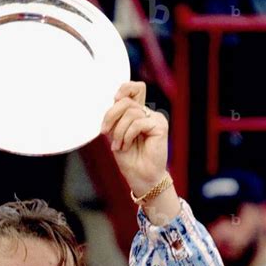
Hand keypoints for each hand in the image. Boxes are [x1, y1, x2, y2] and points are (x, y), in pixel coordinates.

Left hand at [101, 82, 167, 196]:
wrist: (140, 177)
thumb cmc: (129, 158)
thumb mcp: (116, 134)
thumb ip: (116, 118)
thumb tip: (112, 103)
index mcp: (138, 112)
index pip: (135, 88)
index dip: (124, 89)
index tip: (114, 100)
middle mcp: (147, 113)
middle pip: (127, 100)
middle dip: (111, 115)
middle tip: (105, 132)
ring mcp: (155, 118)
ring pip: (131, 112)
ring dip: (119, 131)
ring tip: (119, 145)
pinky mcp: (160, 126)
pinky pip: (138, 123)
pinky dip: (127, 135)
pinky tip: (126, 146)